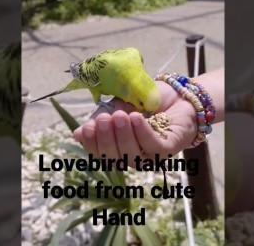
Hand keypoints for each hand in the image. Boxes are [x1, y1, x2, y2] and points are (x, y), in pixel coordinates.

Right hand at [72, 81, 198, 163]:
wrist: (177, 94)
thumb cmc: (146, 102)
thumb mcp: (118, 106)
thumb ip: (101, 118)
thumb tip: (76, 134)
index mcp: (119, 148)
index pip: (100, 155)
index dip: (91, 145)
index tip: (86, 128)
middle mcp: (134, 156)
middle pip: (115, 159)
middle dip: (107, 139)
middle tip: (104, 119)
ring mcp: (152, 155)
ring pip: (133, 156)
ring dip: (124, 136)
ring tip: (120, 116)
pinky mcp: (169, 149)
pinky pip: (153, 147)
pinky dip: (142, 133)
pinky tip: (135, 118)